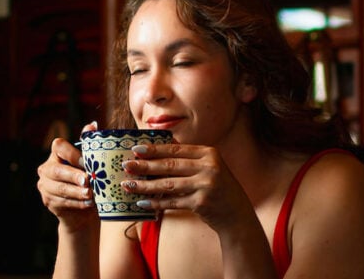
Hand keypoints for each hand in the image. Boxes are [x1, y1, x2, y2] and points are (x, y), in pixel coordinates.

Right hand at [36, 121, 98, 232]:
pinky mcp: (48, 201)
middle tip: (87, 181)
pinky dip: (77, 203)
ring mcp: (45, 186)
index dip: (72, 153)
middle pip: (56, 170)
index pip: (58, 146)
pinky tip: (88, 203)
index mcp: (56, 154)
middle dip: (73, 176)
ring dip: (77, 192)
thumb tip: (93, 125)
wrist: (82, 208)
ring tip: (91, 194)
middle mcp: (46, 168)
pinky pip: (62, 202)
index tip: (86, 163)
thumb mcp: (90, 163)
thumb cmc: (88, 180)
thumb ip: (89, 144)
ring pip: (60, 188)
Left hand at [120, 142, 255, 231]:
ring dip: (145, 185)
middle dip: (145, 166)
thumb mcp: (209, 167)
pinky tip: (142, 203)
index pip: (176, 150)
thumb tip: (157, 150)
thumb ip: (189, 158)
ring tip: (128, 185)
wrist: (236, 213)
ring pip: (168, 184)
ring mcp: (206, 185)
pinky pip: (173, 202)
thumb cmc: (218, 187)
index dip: (154, 149)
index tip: (135, 149)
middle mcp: (209, 167)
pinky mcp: (201, 202)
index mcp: (210, 153)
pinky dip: (156, 203)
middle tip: (126, 166)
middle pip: (170, 166)